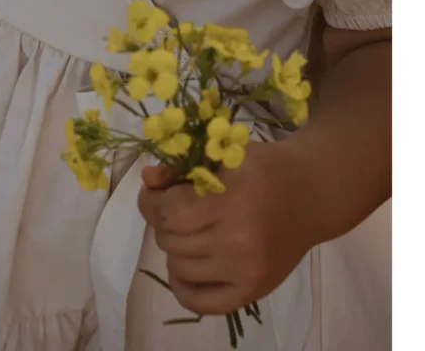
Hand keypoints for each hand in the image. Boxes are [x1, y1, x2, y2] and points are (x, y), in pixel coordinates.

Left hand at [138, 141, 316, 315]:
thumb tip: (147, 179)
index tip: (157, 192)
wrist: (311, 194)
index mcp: (231, 199)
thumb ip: (181, 167)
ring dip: (175, 247)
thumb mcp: (222, 155)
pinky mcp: (252, 292)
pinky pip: (199, 302)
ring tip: (190, 231)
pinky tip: (187, 265)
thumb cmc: (263, 168)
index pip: (168, 212)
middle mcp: (238, 240)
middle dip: (164, 221)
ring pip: (178, 267)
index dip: (152, 201)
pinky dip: (183, 285)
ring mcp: (245, 271)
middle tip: (179, 208)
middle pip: (170, 239)